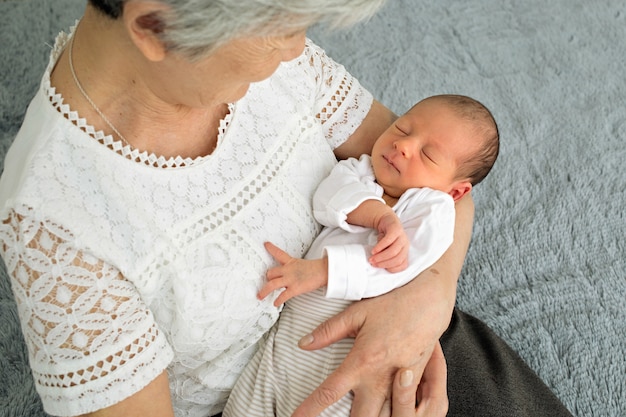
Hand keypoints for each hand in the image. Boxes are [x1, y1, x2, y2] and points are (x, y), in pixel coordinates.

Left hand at [257, 242, 328, 305]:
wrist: (324, 271)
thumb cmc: (316, 269)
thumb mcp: (302, 264)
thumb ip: (295, 268)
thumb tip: (291, 274)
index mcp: (291, 262)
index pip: (279, 253)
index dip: (271, 248)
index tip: (265, 244)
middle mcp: (288, 270)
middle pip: (271, 272)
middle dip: (267, 278)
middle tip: (266, 282)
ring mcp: (290, 279)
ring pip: (272, 284)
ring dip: (264, 291)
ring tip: (260, 296)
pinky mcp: (295, 288)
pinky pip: (283, 296)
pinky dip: (278, 301)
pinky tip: (275, 303)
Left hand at [290, 268, 454, 416]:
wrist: (430, 303)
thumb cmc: (393, 305)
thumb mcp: (357, 314)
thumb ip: (328, 331)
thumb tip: (303, 343)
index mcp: (362, 361)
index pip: (329, 392)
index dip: (309, 409)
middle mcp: (380, 378)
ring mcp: (399, 385)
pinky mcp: (415, 385)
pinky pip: (402, 411)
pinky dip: (391, 416)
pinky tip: (382, 415)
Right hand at [370, 211, 409, 272]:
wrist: (387, 220)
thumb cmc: (387, 238)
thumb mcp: (387, 249)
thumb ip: (386, 256)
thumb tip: (378, 264)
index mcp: (405, 252)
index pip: (402, 265)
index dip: (391, 268)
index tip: (380, 267)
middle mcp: (406, 245)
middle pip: (397, 259)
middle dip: (384, 263)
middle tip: (373, 264)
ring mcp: (402, 237)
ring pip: (393, 251)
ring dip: (381, 257)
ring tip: (372, 258)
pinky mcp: (396, 230)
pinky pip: (388, 241)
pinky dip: (380, 247)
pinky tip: (374, 250)